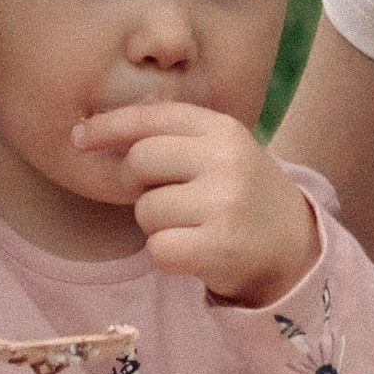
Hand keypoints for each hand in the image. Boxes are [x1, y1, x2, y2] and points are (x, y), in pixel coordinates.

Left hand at [72, 101, 316, 304]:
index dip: (109, 127)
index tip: (79, 138)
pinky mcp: (219, 247)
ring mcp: (224, 204)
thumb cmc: (242, 195)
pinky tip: (195, 251)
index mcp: (223, 129)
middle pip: (139, 162)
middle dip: (138, 183)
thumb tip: (95, 128)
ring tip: (192, 226)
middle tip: (167, 196)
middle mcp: (226, 160)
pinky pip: (157, 249)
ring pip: (146, 210)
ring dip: (158, 225)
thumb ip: (174, 136)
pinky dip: (167, 255)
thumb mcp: (221, 152)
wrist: (294, 249)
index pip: (152, 117)